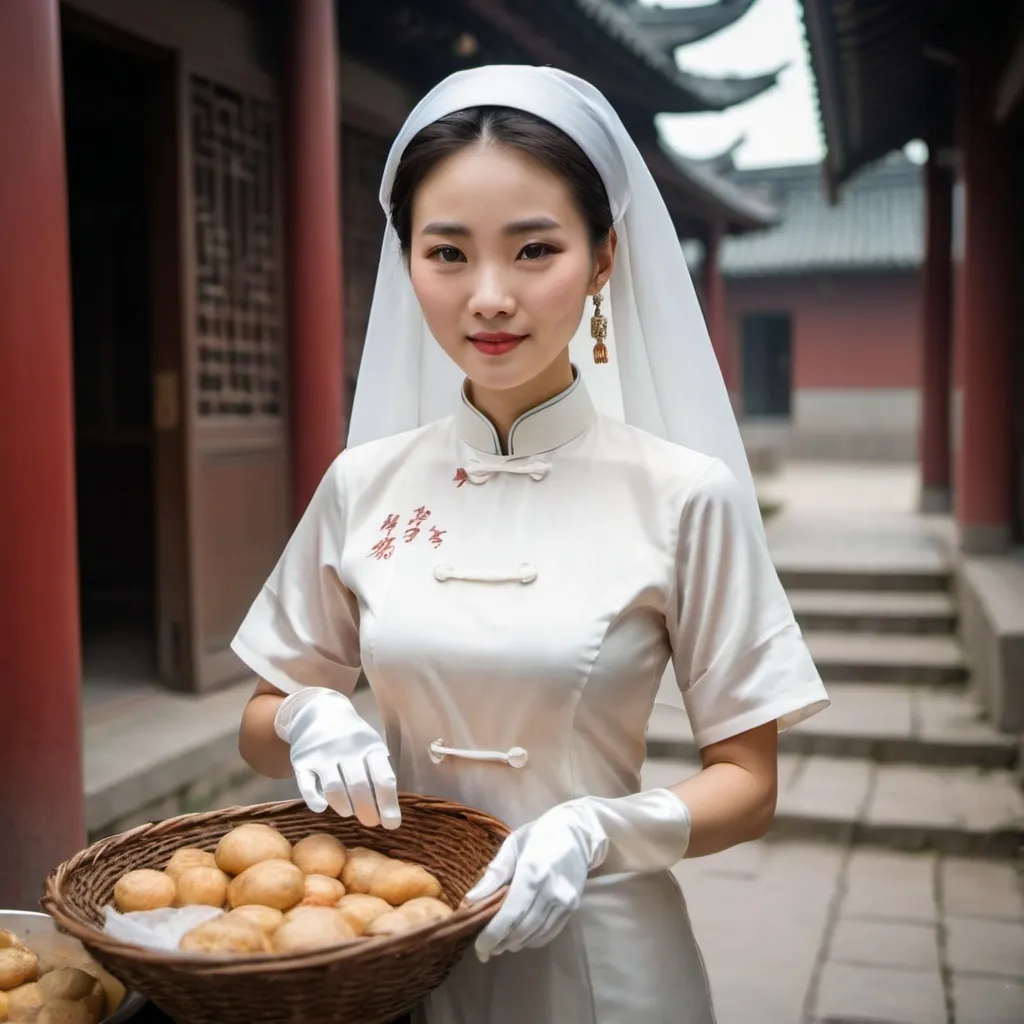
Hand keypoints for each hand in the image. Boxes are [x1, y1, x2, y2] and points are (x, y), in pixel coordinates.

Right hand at [274, 687, 400, 828]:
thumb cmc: (353, 738)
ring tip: (348, 812)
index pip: (384, 778)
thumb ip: (377, 773)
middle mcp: (348, 749)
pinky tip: (321, 808)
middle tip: (370, 822)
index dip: (388, 805)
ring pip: (334, 787)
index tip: (391, 825)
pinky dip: (314, 798)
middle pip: (360, 786)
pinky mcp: (302, 760)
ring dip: (344, 806)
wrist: (320, 711)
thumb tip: (388, 812)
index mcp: (370, 746)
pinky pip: (306, 783)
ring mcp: (323, 754)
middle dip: (367, 810)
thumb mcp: (370, 746)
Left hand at [465, 789, 690, 961]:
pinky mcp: (573, 907)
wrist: (578, 830)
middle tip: (486, 949)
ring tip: (502, 942)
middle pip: (522, 930)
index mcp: (532, 872)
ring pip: (536, 935)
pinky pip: (550, 933)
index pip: (509, 914)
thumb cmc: (539, 835)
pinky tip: (522, 936)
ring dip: (516, 943)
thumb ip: (493, 875)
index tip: (479, 948)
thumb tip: (470, 901)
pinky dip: (533, 939)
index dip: (492, 935)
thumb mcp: (512, 846)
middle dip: (501, 943)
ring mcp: (564, 900)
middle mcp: (550, 890)